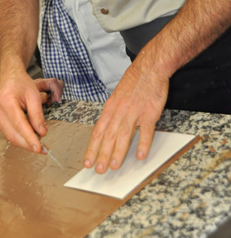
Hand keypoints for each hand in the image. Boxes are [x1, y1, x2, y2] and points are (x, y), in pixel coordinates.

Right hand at [0, 70, 62, 152]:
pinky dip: (20, 139)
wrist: (9, 77)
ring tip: (39, 145)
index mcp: (6, 102)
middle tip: (43, 149)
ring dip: (25, 143)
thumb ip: (37, 114)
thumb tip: (41, 132)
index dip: (30, 139)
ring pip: (11, 137)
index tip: (39, 148)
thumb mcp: (33, 95)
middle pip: (14, 135)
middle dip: (29, 144)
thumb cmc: (20, 83)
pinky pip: (9, 134)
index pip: (19, 125)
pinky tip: (30, 138)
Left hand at [83, 53, 168, 172]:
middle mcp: (120, 110)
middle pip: (108, 135)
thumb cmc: (134, 81)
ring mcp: (135, 111)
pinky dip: (143, 143)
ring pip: (123, 134)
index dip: (92, 147)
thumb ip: (113, 112)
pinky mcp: (150, 111)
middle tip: (98, 170)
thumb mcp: (118, 95)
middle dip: (102, 154)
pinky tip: (140, 155)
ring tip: (113, 166)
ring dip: (118, 151)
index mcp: (111, 107)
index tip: (87, 161)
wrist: (150, 67)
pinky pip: (146, 129)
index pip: (98, 130)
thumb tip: (107, 129)